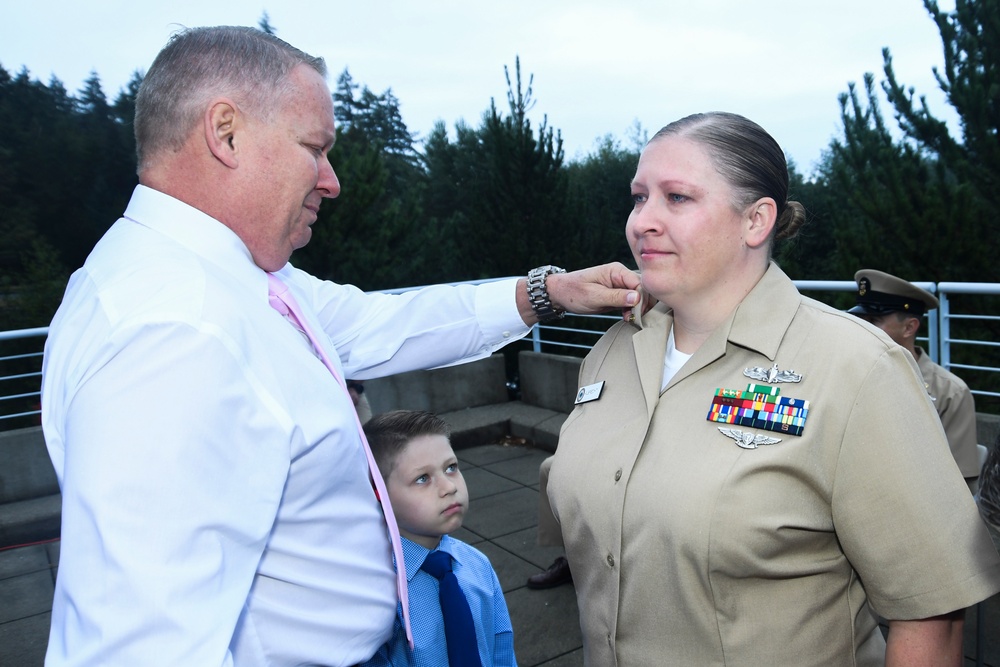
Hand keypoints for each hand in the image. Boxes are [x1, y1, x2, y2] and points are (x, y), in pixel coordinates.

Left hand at [517, 263, 640, 324]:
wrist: (560, 294)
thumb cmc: (574, 292)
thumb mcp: (594, 296)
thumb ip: (616, 297)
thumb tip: (637, 298)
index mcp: (616, 270)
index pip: (640, 282)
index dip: (642, 298)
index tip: (636, 312)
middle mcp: (621, 275)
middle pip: (643, 289)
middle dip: (642, 304)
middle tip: (633, 317)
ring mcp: (620, 285)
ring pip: (640, 296)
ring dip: (638, 309)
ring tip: (628, 318)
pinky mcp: (618, 294)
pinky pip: (632, 302)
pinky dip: (632, 310)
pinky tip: (626, 317)